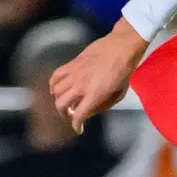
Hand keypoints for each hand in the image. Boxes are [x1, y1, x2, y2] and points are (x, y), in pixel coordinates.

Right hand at [50, 19, 149, 133]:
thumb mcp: (119, 94)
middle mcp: (81, 86)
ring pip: (56, 91)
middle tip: (70, 116)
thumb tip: (90, 111)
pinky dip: (53, 84)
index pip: (78, 115)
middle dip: (64, 115)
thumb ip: (104, 105)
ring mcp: (74, 74)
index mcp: (94, 95)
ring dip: (58, 100)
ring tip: (65, 102)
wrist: (121, 48)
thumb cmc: (124, 71)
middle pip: (61, 105)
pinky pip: (55, 75)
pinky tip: (56, 88)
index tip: (79, 129)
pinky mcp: (72, 64)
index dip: (76, 125)